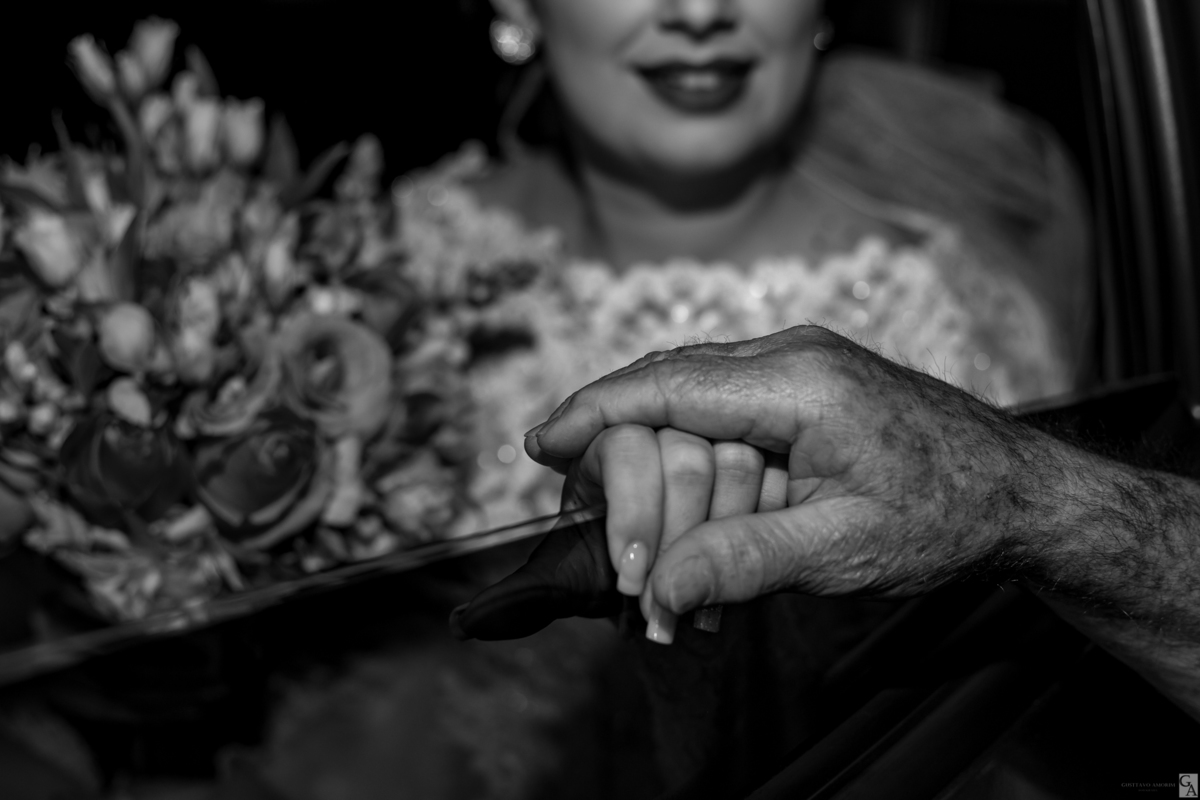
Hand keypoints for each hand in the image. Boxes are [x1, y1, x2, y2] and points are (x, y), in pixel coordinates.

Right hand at [525, 326, 1059, 616]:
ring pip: (690, 397)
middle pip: (666, 389)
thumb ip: (742, 561)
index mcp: (798, 383)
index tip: (541, 442)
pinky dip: (696, 455)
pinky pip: (723, 405)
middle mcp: (790, 355)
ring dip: (662, 465)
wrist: (1017, 490)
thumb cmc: (944, 515)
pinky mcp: (803, 381)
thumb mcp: (841, 551)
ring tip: (654, 543)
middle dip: (624, 459)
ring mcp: (798, 362)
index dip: (593, 413)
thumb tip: (656, 590)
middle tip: (604, 533)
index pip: (665, 386)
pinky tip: (696, 507)